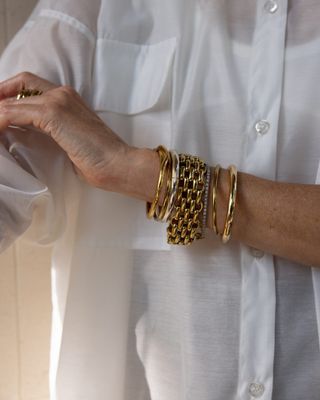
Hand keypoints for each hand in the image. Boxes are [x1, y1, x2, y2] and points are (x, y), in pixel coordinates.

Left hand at [0, 72, 130, 190]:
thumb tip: (26, 136)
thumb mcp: (70, 143)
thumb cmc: (100, 160)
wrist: (118, 164)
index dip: (12, 95)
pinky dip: (2, 121)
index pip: (33, 88)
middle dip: (1, 94)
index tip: (0, 112)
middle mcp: (64, 94)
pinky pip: (15, 112)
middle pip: (22, 82)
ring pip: (14, 98)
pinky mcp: (54, 113)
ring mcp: (59, 101)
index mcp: (70, 99)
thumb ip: (51, 133)